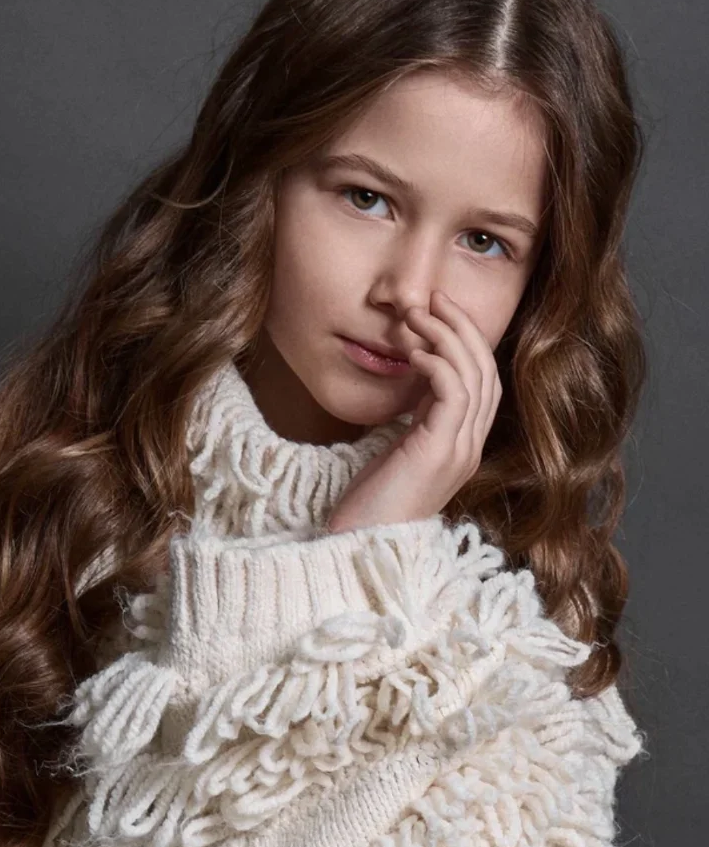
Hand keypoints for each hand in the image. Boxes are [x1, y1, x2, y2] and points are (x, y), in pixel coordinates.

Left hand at [326, 290, 500, 531]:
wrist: (359, 547)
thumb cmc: (370, 507)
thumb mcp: (398, 453)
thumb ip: (415, 422)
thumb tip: (415, 384)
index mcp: (464, 448)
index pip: (485, 384)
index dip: (467, 343)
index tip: (439, 314)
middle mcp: (470, 449)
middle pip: (488, 373)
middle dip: (463, 329)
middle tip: (434, 299)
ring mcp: (459, 452)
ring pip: (474, 377)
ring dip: (447, 337)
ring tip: (417, 314)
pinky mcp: (438, 452)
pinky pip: (454, 393)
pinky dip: (436, 363)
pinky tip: (413, 352)